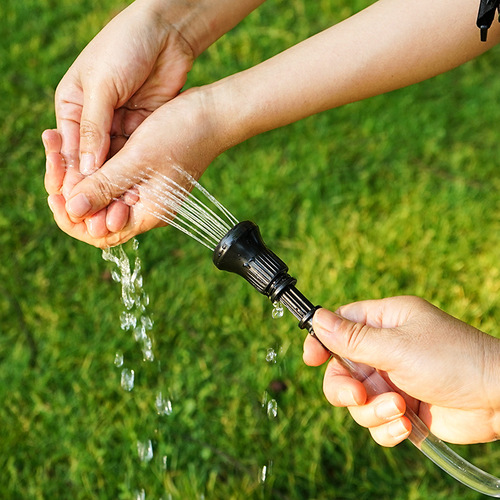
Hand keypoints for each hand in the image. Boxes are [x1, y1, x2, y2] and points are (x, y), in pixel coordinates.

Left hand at [43, 88, 223, 247]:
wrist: (211, 112)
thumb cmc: (181, 135)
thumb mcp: (138, 160)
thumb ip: (105, 186)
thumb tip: (72, 210)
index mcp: (148, 213)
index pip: (101, 233)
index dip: (74, 219)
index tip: (55, 194)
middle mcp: (144, 206)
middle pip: (97, 214)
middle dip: (71, 195)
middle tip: (53, 165)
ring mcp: (143, 188)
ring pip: (100, 192)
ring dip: (76, 175)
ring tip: (56, 148)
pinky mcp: (141, 170)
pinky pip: (108, 175)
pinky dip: (90, 164)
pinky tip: (75, 145)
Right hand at [49, 0, 194, 199]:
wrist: (165, 33)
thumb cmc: (125, 48)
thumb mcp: (103, 86)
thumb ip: (93, 127)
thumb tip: (85, 169)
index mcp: (72, 105)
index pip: (67, 149)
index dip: (71, 175)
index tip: (75, 200)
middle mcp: (93, 119)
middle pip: (90, 161)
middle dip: (94, 184)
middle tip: (96, 210)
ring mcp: (118, 125)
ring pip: (112, 163)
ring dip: (114, 183)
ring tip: (116, 206)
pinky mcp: (141, 129)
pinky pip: (133, 156)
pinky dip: (132, 172)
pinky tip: (134, 189)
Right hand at [303, 296, 499, 446]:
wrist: (498, 398)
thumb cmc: (452, 359)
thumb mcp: (397, 346)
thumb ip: (353, 338)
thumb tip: (317, 319)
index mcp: (383, 322)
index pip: (339, 324)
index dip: (321, 340)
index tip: (311, 358)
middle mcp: (384, 350)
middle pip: (340, 369)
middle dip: (345, 388)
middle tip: (358, 397)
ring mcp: (392, 380)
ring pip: (355, 401)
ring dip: (372, 411)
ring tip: (399, 408)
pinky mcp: (402, 408)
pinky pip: (375, 422)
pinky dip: (386, 427)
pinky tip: (405, 424)